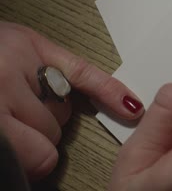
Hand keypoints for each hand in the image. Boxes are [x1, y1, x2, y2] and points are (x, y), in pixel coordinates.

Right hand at [0, 22, 144, 179]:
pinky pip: (29, 155)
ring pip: (45, 141)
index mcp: (24, 48)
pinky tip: (14, 137)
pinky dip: (27, 154)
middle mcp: (9, 77)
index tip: (132, 108)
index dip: (110, 94)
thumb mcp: (24, 43)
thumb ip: (65, 67)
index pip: (82, 77)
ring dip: (34, 137)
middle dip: (47, 118)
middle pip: (60, 118)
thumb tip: (116, 100)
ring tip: (11, 119)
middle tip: (23, 105)